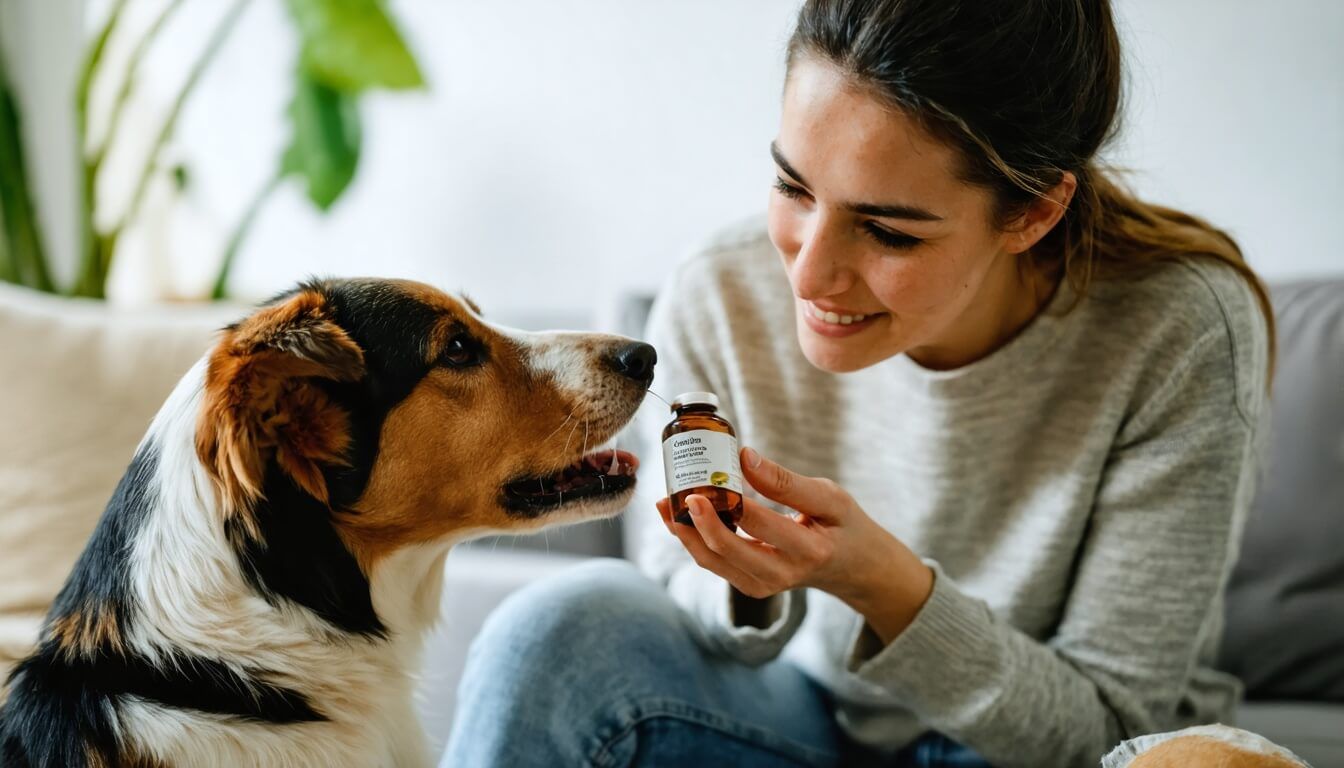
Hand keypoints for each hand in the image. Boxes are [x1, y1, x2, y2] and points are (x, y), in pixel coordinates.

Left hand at [656, 446, 934, 642]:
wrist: (853, 568)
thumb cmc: (843, 525)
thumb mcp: (830, 497)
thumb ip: (786, 481)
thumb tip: (744, 456)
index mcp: (810, 550)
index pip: (761, 523)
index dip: (731, 498)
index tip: (711, 471)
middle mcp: (783, 575)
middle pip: (727, 550)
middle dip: (697, 520)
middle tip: (679, 491)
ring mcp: (764, 586)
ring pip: (713, 561)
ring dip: (685, 532)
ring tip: (667, 501)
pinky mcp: (750, 586)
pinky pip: (714, 563)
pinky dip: (693, 540)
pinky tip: (679, 515)